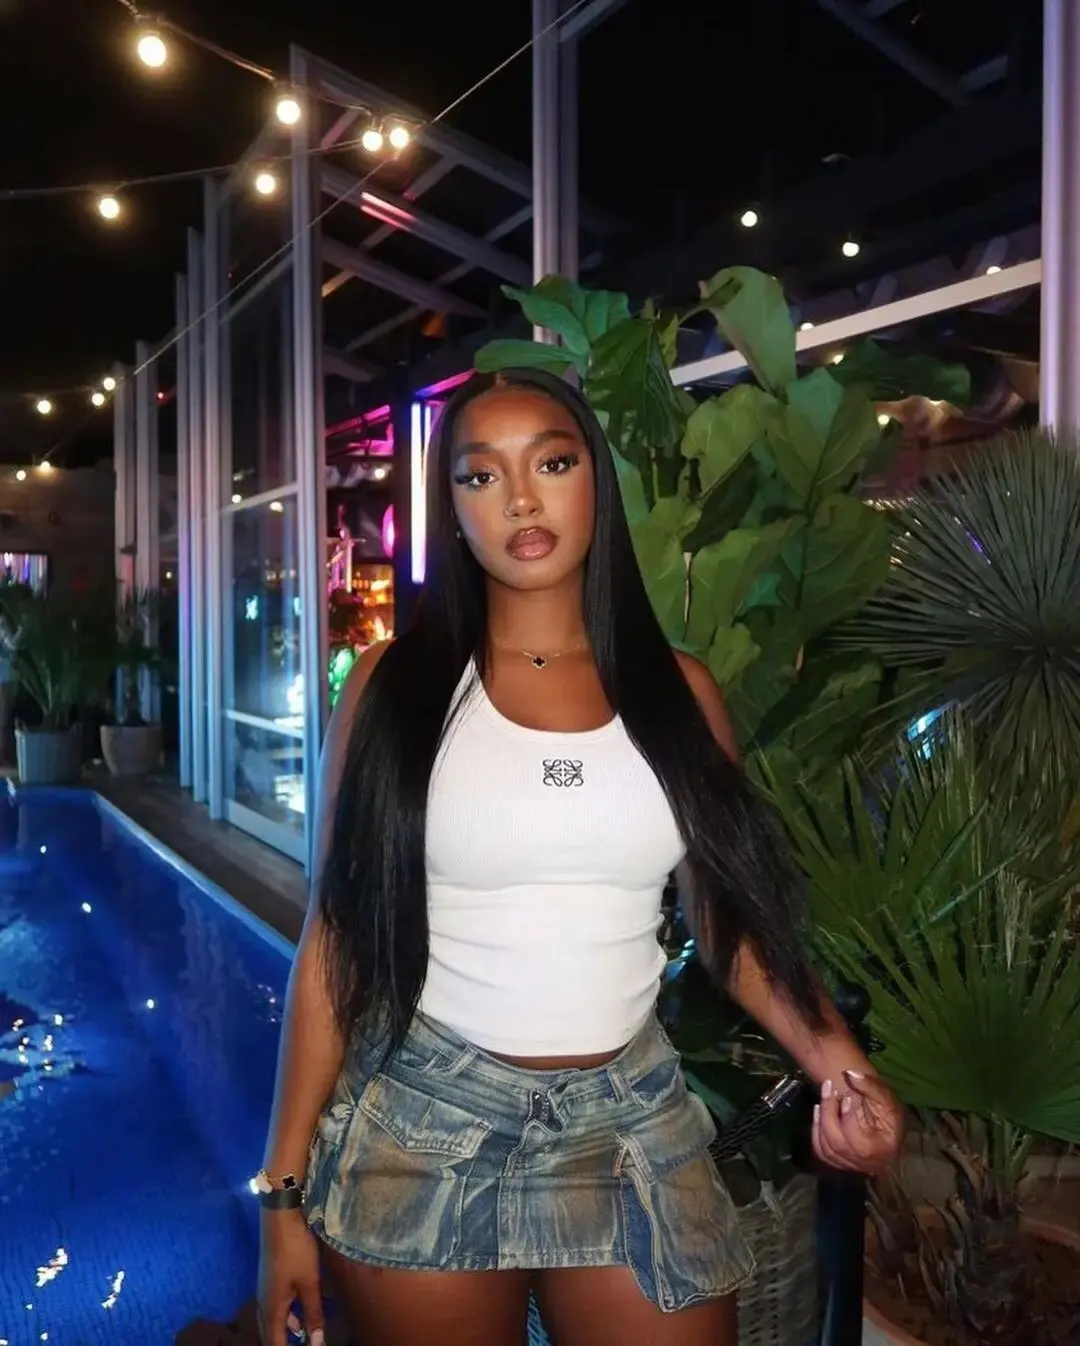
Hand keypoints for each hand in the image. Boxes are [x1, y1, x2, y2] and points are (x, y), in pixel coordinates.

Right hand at [257, 1208, 325, 1345]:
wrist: (280, 1218)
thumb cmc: (296, 1250)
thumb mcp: (309, 1283)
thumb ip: (313, 1313)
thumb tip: (317, 1343)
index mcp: (271, 1309)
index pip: (275, 1343)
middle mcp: (264, 1303)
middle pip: (269, 1334)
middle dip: (282, 1343)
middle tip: (301, 1345)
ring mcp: (265, 1289)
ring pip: (272, 1320)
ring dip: (285, 1331)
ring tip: (302, 1337)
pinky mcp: (269, 1278)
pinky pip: (275, 1307)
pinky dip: (286, 1317)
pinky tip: (297, 1314)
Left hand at [812, 1069, 904, 1175]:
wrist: (886, 1126)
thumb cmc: (890, 1113)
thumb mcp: (887, 1096)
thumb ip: (870, 1085)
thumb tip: (849, 1074)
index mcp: (884, 1152)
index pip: (861, 1145)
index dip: (849, 1121)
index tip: (846, 1097)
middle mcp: (868, 1165)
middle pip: (838, 1145)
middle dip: (829, 1114)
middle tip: (827, 1089)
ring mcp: (852, 1166)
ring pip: (827, 1150)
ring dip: (820, 1121)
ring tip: (822, 1099)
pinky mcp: (840, 1163)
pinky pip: (822, 1153)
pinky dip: (816, 1132)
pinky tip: (818, 1112)